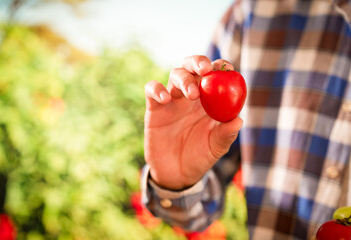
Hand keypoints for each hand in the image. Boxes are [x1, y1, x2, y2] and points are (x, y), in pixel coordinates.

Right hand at [144, 55, 242, 189]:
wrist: (176, 173)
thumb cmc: (200, 157)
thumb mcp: (216, 148)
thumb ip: (226, 135)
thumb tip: (238, 120)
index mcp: (209, 100)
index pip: (215, 75)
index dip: (220, 67)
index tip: (227, 68)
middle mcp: (190, 95)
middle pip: (192, 67)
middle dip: (198, 62)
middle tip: (205, 69)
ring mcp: (172, 100)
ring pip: (175, 75)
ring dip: (184, 79)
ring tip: (192, 95)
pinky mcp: (154, 108)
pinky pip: (152, 90)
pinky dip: (157, 89)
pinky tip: (165, 99)